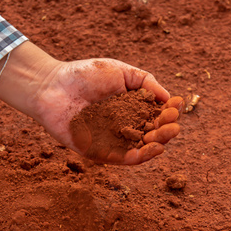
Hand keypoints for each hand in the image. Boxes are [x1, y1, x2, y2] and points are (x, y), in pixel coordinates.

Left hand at [0, 42, 182, 164]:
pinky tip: (155, 147)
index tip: (177, 104)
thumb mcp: (121, 71)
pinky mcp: (102, 153)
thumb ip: (145, 82)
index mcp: (132, 108)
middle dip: (167, 128)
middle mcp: (126, 126)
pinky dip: (143, 156)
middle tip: (173, 122)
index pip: (156, 114)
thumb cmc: (85, 75)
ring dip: (160, 142)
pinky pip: (126, 159)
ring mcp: (115, 141)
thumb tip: (168, 98)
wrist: (53, 87)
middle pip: (154, 132)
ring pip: (144, 147)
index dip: (169, 111)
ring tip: (169, 132)